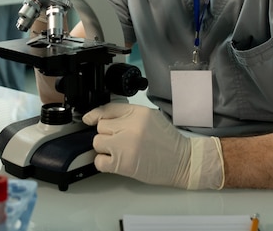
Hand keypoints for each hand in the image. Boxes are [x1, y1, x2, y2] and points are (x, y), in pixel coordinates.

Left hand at [82, 103, 224, 189]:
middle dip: (107, 133)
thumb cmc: (167, 141)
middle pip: (101, 126)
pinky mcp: (123, 163)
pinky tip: (114, 162)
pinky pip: (99, 160)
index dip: (96, 114)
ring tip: (119, 151)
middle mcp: (130, 126)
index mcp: (138, 112)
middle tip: (119, 140)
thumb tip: (104, 116)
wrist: (183, 161)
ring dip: (105, 148)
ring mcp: (125, 145)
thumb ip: (129, 114)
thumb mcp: (151, 117)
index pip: (107, 109)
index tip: (89, 119)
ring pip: (97, 142)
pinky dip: (103, 162)